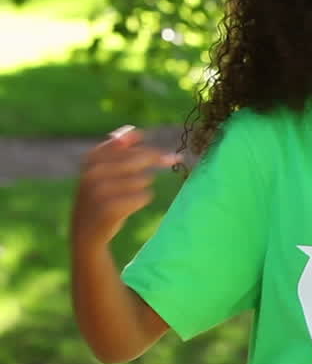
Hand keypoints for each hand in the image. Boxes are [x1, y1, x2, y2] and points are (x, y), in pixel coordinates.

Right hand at [72, 126, 180, 248]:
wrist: (86, 232)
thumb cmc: (102, 197)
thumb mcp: (104, 170)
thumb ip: (118, 149)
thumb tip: (134, 130)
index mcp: (91, 159)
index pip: (127, 141)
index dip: (146, 145)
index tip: (162, 149)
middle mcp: (92, 172)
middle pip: (141, 158)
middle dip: (157, 160)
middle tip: (174, 159)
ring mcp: (99, 191)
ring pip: (144, 179)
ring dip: (142, 187)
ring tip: (126, 197)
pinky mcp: (110, 209)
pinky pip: (144, 196)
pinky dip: (142, 200)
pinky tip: (128, 207)